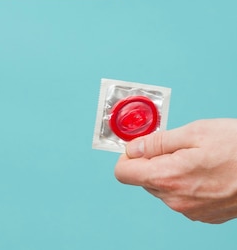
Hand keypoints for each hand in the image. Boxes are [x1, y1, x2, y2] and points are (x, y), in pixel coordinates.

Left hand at [114, 119, 236, 223]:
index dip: (128, 155)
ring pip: (163, 188)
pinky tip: (206, 170)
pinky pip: (182, 197)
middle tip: (176, 145)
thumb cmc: (236, 147)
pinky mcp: (204, 216)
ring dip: (171, 171)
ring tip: (197, 157)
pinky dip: (187, 182)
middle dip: (153, 160)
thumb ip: (157, 142)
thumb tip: (132, 147)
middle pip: (144, 179)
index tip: (141, 143)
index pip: (123, 173)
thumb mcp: (193, 132)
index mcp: (168, 177)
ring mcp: (191, 211)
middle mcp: (176, 200)